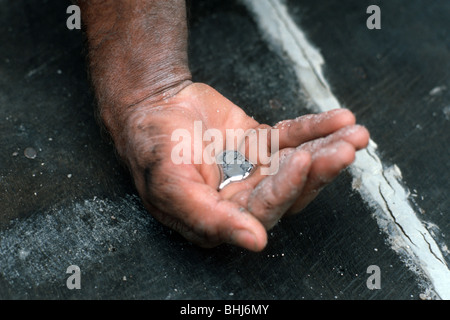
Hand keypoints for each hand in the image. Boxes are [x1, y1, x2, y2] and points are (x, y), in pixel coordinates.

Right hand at [119, 83, 368, 250]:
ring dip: (326, 148)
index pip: (264, 209)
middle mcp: (243, 196)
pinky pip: (293, 136)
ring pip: (298, 162)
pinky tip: (337, 119)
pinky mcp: (262, 143)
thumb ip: (208, 217)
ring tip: (354, 132)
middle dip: (319, 168)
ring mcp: (255, 168)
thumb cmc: (151, 147)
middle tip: (345, 147)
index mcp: (222, 215)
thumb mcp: (171, 185)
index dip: (286, 188)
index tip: (302, 161)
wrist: (151, 105)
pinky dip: (315, 128)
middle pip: (291, 188)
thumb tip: (254, 242)